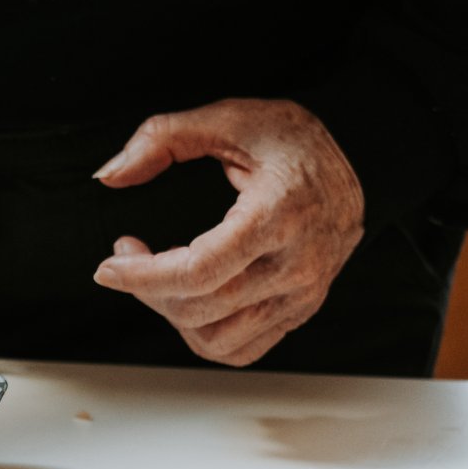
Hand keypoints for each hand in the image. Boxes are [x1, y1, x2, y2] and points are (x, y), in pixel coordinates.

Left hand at [90, 99, 365, 366]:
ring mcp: (302, 294)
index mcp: (277, 216)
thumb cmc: (295, 141)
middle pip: (200, 309)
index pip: (198, 271)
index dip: (142, 276)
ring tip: (158, 278)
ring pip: (218, 341)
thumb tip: (110, 175)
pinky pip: (243, 350)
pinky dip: (205, 335)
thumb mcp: (230, 118)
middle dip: (147, 288)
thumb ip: (162, 138)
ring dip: (172, 316)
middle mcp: (296, 265)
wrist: (358, 161)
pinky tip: (190, 299)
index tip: (109, 266)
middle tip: (129, 257)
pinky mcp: (301, 310)